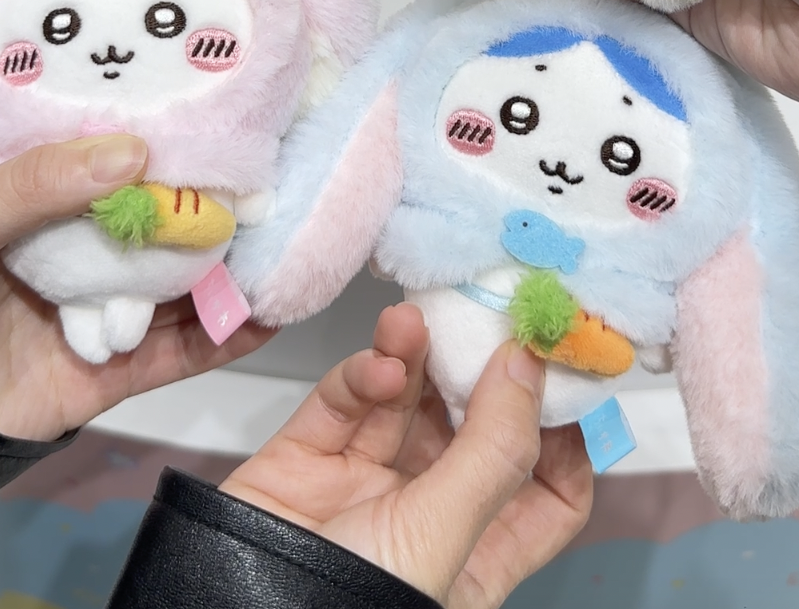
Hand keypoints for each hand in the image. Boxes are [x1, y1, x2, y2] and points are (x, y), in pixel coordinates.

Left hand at [0, 137, 273, 441]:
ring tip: (285, 252)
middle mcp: (86, 257)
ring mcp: (105, 315)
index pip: (121, 173)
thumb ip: (34, 185)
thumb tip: (131, 151)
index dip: (171, 154)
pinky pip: (179, 354)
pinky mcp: (117, 373)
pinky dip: (223, 340)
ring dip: (231, 276)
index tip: (226, 137)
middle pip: (163, 232)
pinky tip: (263, 319)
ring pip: (181, 291)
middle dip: (215, 216)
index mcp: (51, 211)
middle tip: (273, 195)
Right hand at [221, 303, 591, 608]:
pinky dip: (363, 373)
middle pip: (475, 428)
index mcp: (478, 553)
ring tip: (414, 323)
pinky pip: (345, 399)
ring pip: (408, 401)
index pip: (548, 491)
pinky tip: (377, 365)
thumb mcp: (442, 535)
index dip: (563, 433)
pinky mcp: (309, 457)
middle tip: (488, 319)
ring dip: (415, 356)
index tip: (562, 370)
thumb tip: (529, 370)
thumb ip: (493, 450)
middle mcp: (428, 515)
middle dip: (481, 373)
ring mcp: (366, 484)